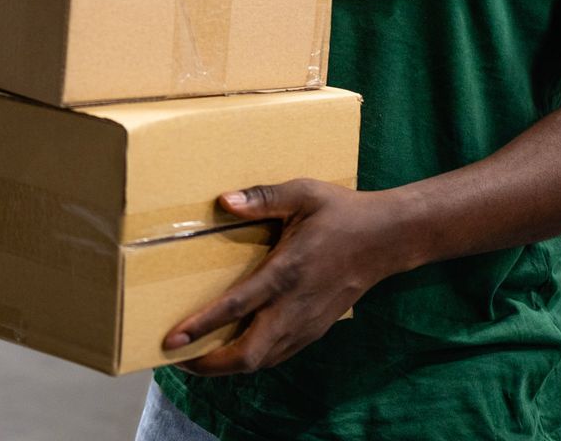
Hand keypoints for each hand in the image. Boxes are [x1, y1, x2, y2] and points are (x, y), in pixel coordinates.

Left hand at [164, 179, 413, 375]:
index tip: (173, 339)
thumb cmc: (343, 213)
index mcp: (287, 271)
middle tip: (178, 358)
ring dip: (227, 366)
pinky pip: (278, 355)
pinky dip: (251, 360)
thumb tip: (223, 201)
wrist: (388, 239)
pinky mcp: (315, 329)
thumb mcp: (304, 193)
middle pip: (248, 354)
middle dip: (210, 364)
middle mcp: (295, 306)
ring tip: (197, 359)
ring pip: (262, 361)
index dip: (202, 326)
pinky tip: (235, 350)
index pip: (237, 307)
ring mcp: (307, 323)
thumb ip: (263, 197)